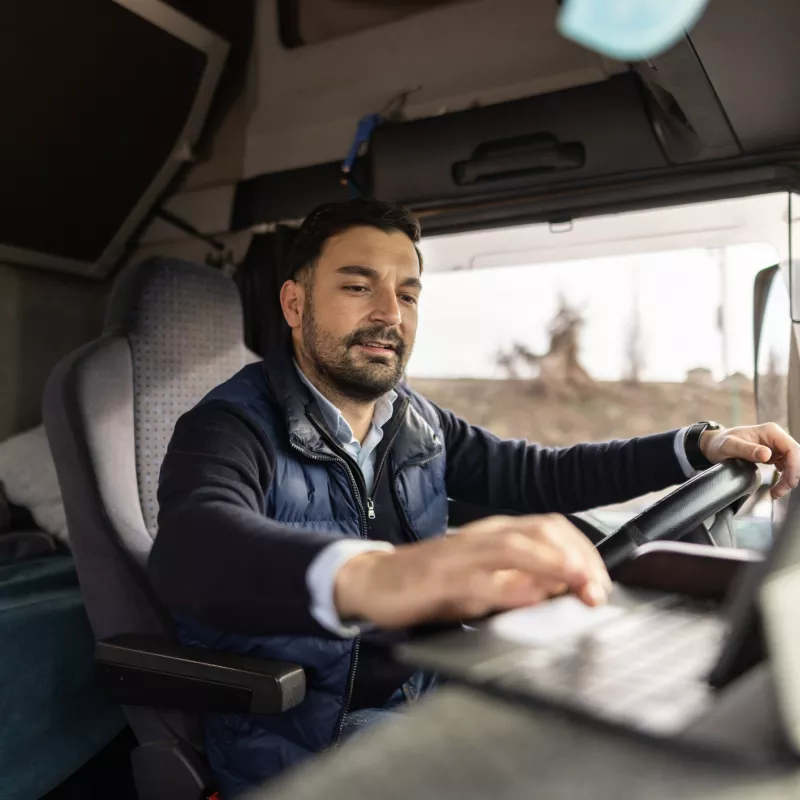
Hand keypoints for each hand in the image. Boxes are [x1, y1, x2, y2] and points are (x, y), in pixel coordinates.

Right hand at [334, 514, 611, 629]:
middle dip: (576, 557)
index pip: (550, 527)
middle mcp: (481, 537)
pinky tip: (527, 597)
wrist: (376, 580)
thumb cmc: (433, 581)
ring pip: (513, 547)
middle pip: (540, 530)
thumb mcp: (483, 578)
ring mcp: (460, 555)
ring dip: (551, 563)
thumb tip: (562, 589)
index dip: (582, 550)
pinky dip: (507, 588)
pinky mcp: (439, 578)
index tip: (600, 582)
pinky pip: (477, 581)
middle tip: (596, 589)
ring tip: (576, 582)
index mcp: (495, 533)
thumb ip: (519, 579)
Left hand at [700, 422, 799, 498]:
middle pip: (795, 457)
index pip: (791, 448)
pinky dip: (783, 478)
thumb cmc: (719, 443)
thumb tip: (767, 455)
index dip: (794, 466)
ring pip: (792, 464)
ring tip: (776, 493)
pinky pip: (785, 467)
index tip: (789, 482)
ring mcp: (775, 446)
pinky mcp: (773, 454)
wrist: (713, 445)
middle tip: (779, 492)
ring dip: (787, 479)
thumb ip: (747, 450)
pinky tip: (776, 487)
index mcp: (770, 431)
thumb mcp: (730, 446)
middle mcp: (775, 437)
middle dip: (792, 476)